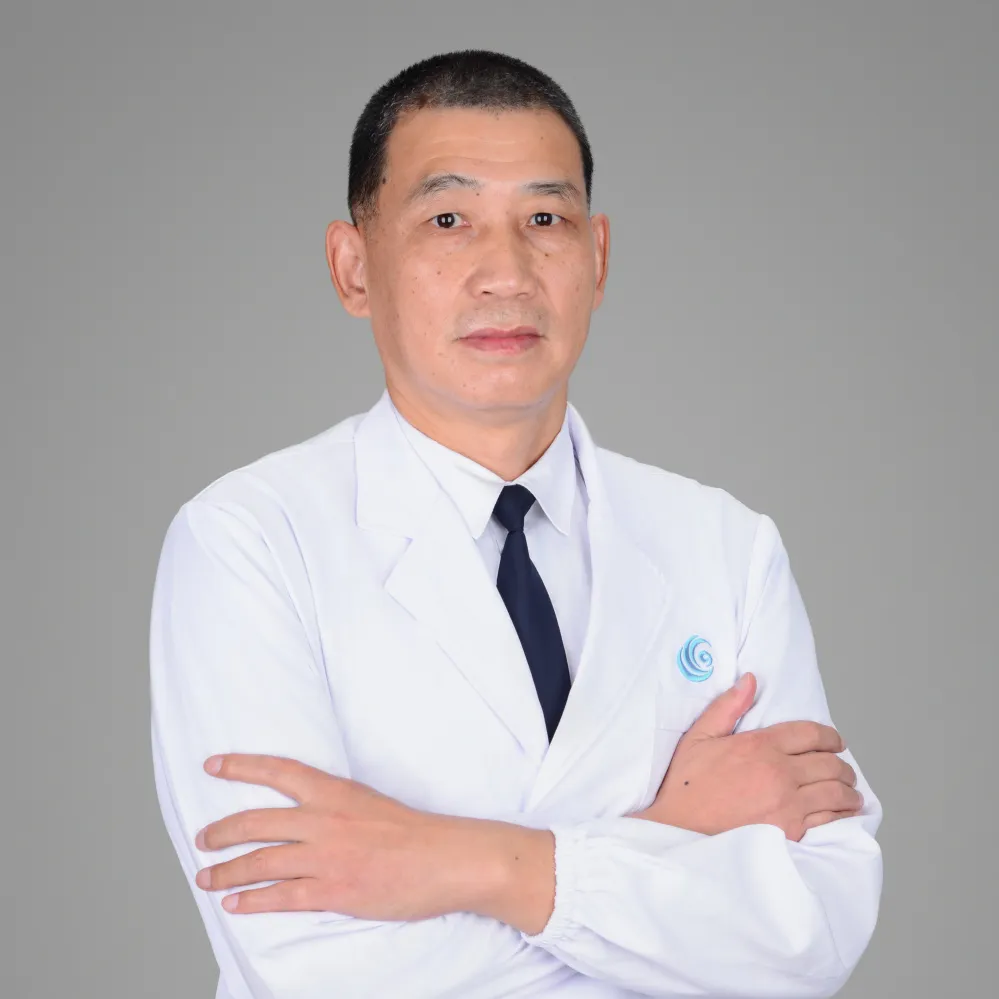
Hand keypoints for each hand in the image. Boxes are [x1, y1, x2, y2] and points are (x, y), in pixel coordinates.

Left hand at [192, 753, 554, 933]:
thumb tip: (308, 816)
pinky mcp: (333, 891)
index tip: (213, 765)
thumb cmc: (414, 833)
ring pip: (260, 861)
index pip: (279, 770)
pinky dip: (252, 900)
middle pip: (256, 821)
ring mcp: (326, 857)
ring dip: (226, 871)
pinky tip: (235, 904)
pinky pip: (281, 896)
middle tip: (202, 839)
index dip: (242, 766)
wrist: (447, 858)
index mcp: (336, 792)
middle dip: (222, 832)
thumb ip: (336, 807)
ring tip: (206, 877)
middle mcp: (324, 820)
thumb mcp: (370, 803)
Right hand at [636, 673, 862, 841]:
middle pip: (828, 763)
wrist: (680, 831)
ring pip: (835, 792)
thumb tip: (750, 680)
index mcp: (760, 746)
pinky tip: (844, 811)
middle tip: (843, 767)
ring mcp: (788, 804)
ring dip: (848, 789)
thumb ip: (727, 707)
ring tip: (850, 790)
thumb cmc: (686, 786)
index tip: (835, 741)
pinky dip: (841, 813)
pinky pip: (828, 819)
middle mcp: (780, 773)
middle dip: (841, 763)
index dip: (829, 736)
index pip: (810, 734)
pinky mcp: (790, 831)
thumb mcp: (699, 737)